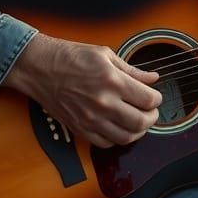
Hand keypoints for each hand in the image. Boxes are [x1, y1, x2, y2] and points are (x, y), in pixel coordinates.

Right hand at [3, 33, 161, 147]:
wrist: (40, 67)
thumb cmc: (71, 56)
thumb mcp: (105, 55)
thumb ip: (132, 70)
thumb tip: (152, 78)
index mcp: (113, 80)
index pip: (149, 100)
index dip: (157, 99)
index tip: (155, 96)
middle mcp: (104, 102)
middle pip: (141, 122)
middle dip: (152, 117)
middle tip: (151, 111)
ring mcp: (91, 118)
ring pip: (126, 137)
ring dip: (137, 131)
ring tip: (137, 121)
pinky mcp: (80, 128)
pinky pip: (106, 143)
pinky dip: (117, 138)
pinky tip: (118, 127)